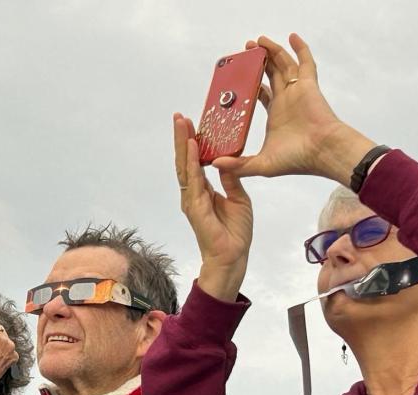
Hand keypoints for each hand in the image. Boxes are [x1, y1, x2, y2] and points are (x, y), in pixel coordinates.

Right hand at [174, 113, 253, 300]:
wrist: (232, 256)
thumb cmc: (234, 233)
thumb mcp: (238, 198)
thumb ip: (231, 180)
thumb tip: (227, 162)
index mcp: (203, 191)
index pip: (195, 162)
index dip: (192, 143)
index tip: (192, 124)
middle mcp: (193, 193)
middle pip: (184, 160)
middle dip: (181, 138)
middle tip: (179, 116)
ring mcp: (192, 200)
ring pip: (184, 166)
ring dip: (182, 144)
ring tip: (181, 123)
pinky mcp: (195, 207)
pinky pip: (193, 179)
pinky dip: (191, 161)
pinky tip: (190, 146)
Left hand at [211, 34, 375, 183]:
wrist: (322, 152)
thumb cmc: (297, 160)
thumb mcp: (261, 164)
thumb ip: (239, 164)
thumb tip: (215, 164)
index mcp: (276, 116)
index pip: (260, 94)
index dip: (249, 85)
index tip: (235, 78)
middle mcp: (286, 101)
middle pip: (271, 74)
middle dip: (258, 61)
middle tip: (246, 50)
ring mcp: (297, 92)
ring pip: (283, 65)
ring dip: (272, 51)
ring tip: (258, 41)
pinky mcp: (307, 85)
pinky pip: (305, 62)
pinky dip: (300, 48)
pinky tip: (292, 37)